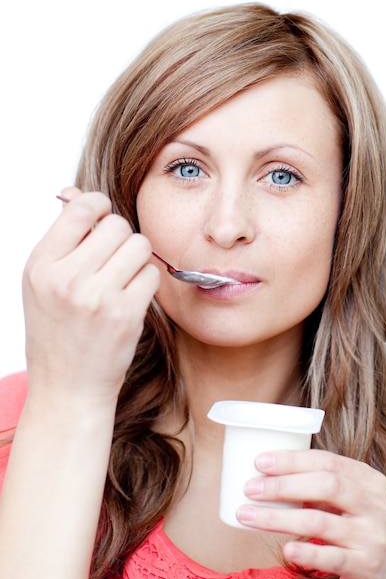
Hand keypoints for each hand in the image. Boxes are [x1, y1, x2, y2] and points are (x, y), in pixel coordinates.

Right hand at [22, 187, 159, 405]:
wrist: (68, 386)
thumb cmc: (56, 333)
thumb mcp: (43, 283)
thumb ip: (62, 238)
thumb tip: (75, 192)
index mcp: (41, 264)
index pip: (81, 207)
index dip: (99, 207)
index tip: (103, 219)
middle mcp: (66, 277)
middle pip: (118, 225)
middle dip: (122, 238)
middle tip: (114, 259)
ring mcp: (97, 296)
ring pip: (139, 246)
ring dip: (137, 259)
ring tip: (122, 279)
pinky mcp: (125, 314)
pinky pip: (151, 274)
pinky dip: (146, 283)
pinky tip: (131, 298)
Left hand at [236, 449, 385, 578]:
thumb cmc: (356, 529)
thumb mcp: (348, 501)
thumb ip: (320, 485)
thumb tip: (267, 472)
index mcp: (369, 480)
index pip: (327, 461)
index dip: (292, 460)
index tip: (260, 462)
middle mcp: (376, 505)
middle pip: (326, 486)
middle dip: (283, 485)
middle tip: (250, 488)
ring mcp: (373, 536)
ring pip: (320, 521)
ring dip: (278, 518)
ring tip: (247, 516)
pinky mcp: (366, 567)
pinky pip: (332, 558)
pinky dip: (306, 552)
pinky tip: (286, 549)